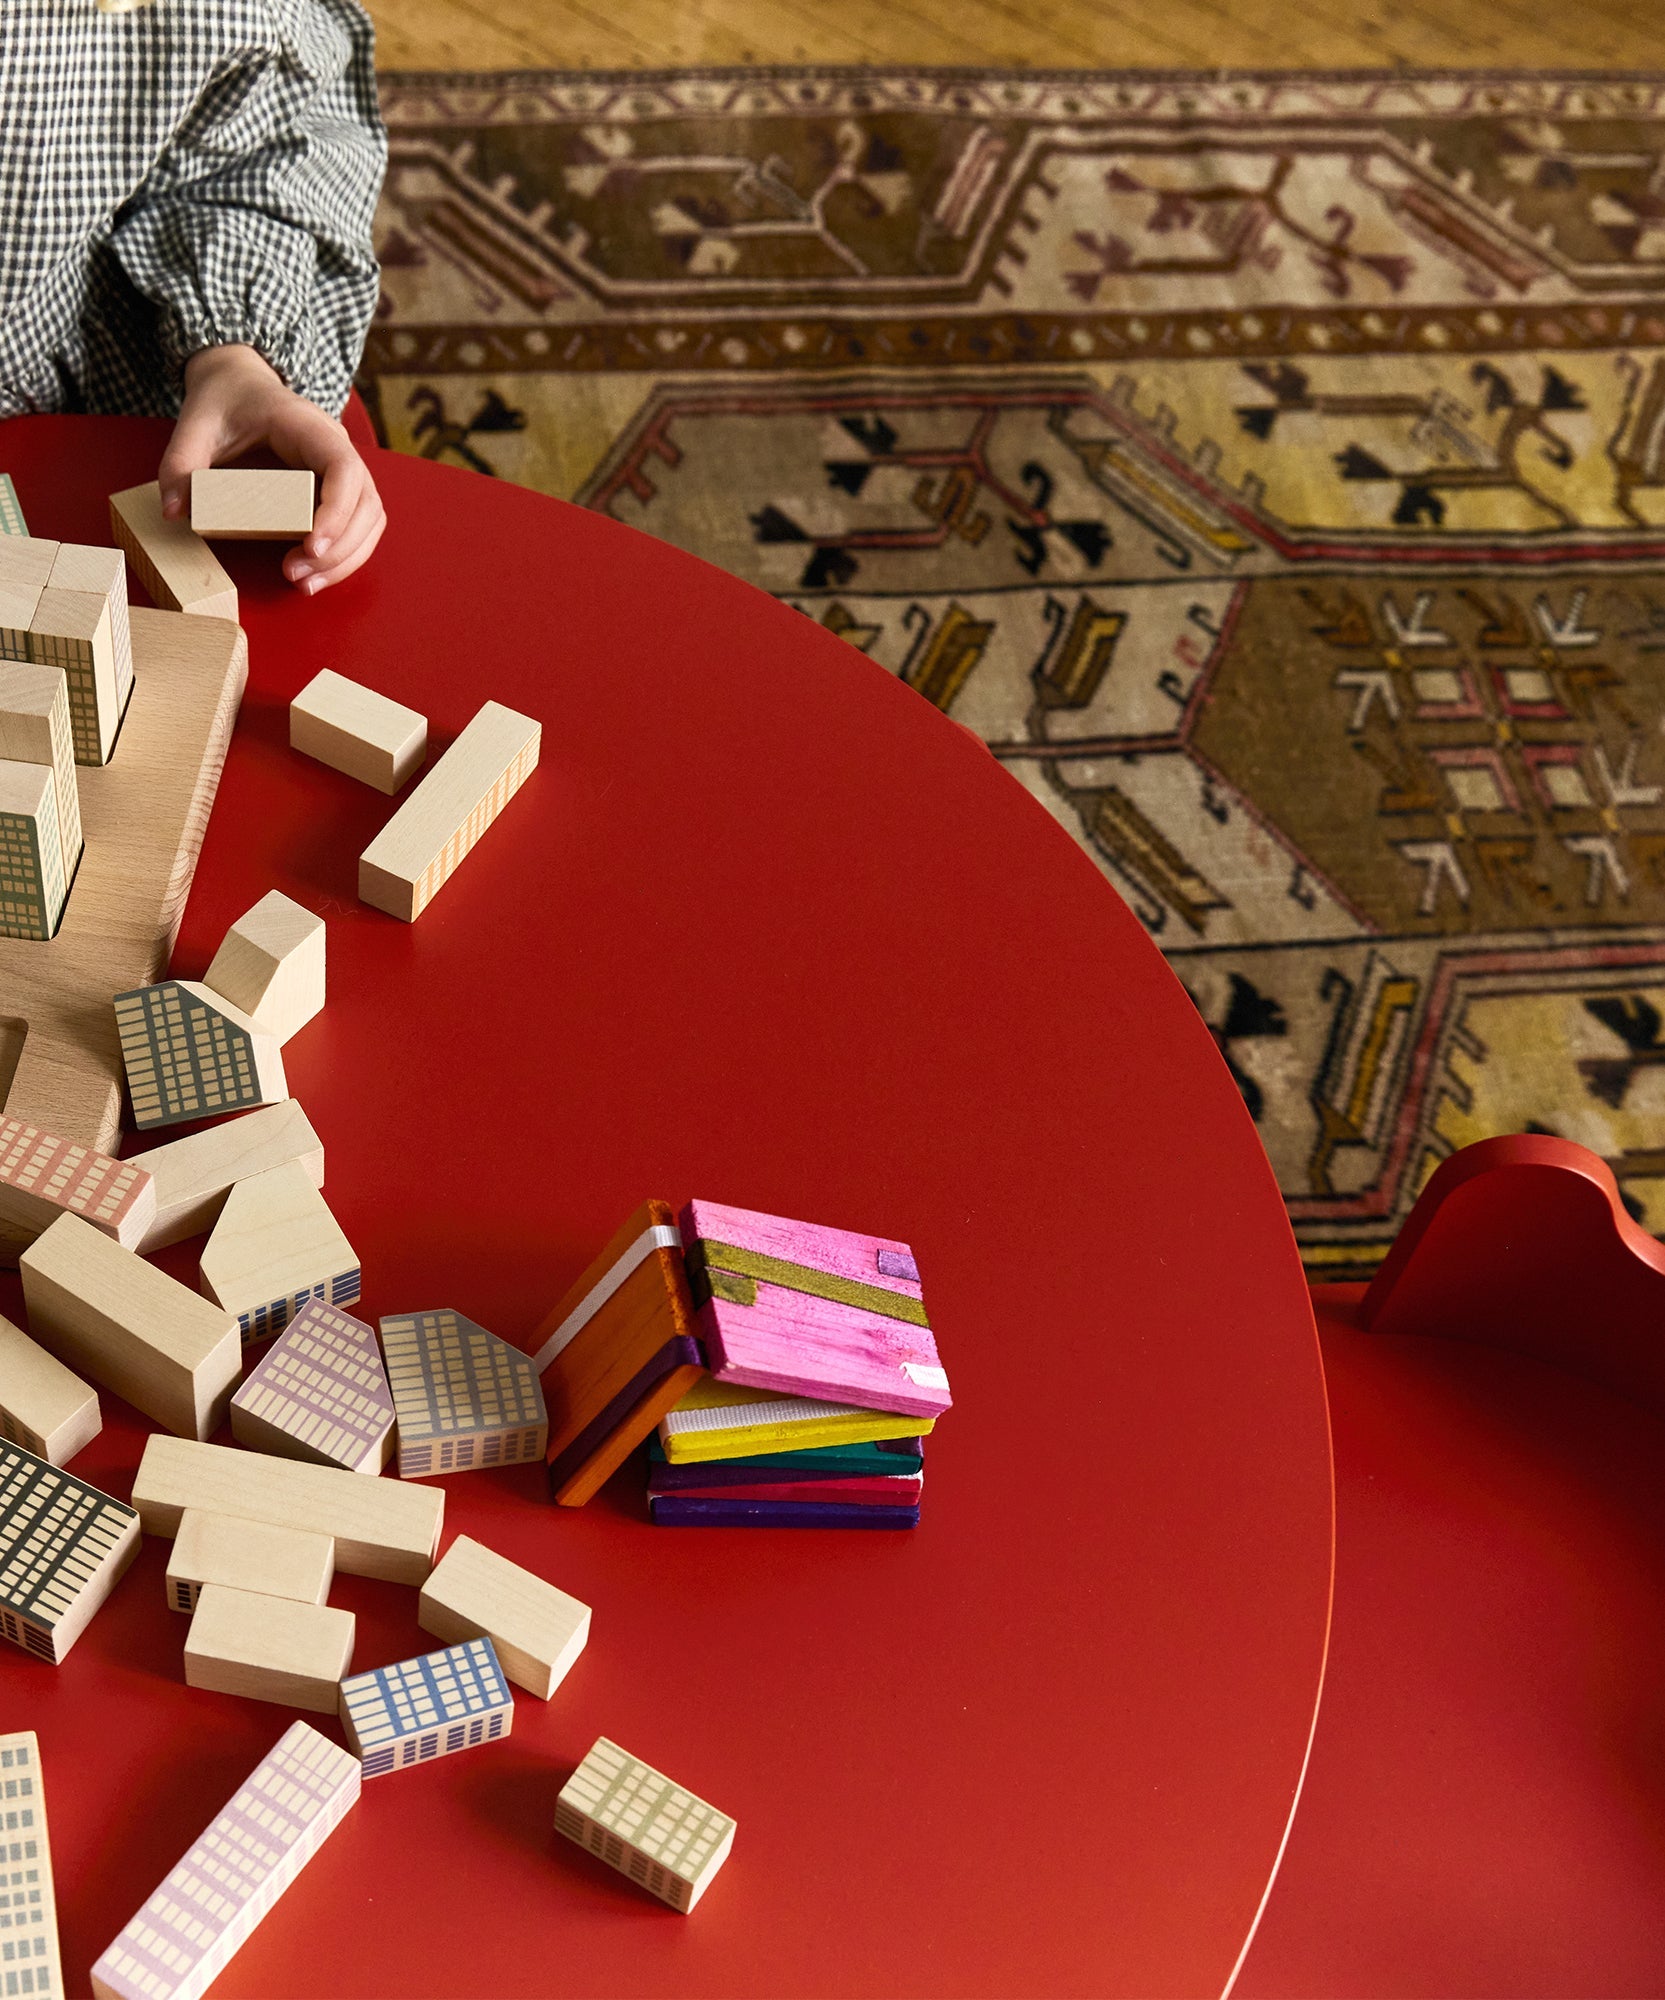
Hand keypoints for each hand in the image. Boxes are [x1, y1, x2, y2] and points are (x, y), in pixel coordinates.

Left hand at [158, 345, 385, 594]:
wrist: (240, 387)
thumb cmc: (225, 402)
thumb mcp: (195, 424)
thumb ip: (180, 463)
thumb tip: (173, 510)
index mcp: (308, 425)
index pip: (344, 468)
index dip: (336, 511)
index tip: (311, 545)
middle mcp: (337, 447)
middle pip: (366, 504)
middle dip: (339, 549)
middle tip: (298, 576)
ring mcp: (344, 470)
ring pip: (369, 521)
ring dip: (344, 559)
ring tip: (306, 584)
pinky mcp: (340, 490)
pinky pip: (358, 527)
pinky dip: (342, 556)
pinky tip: (314, 575)